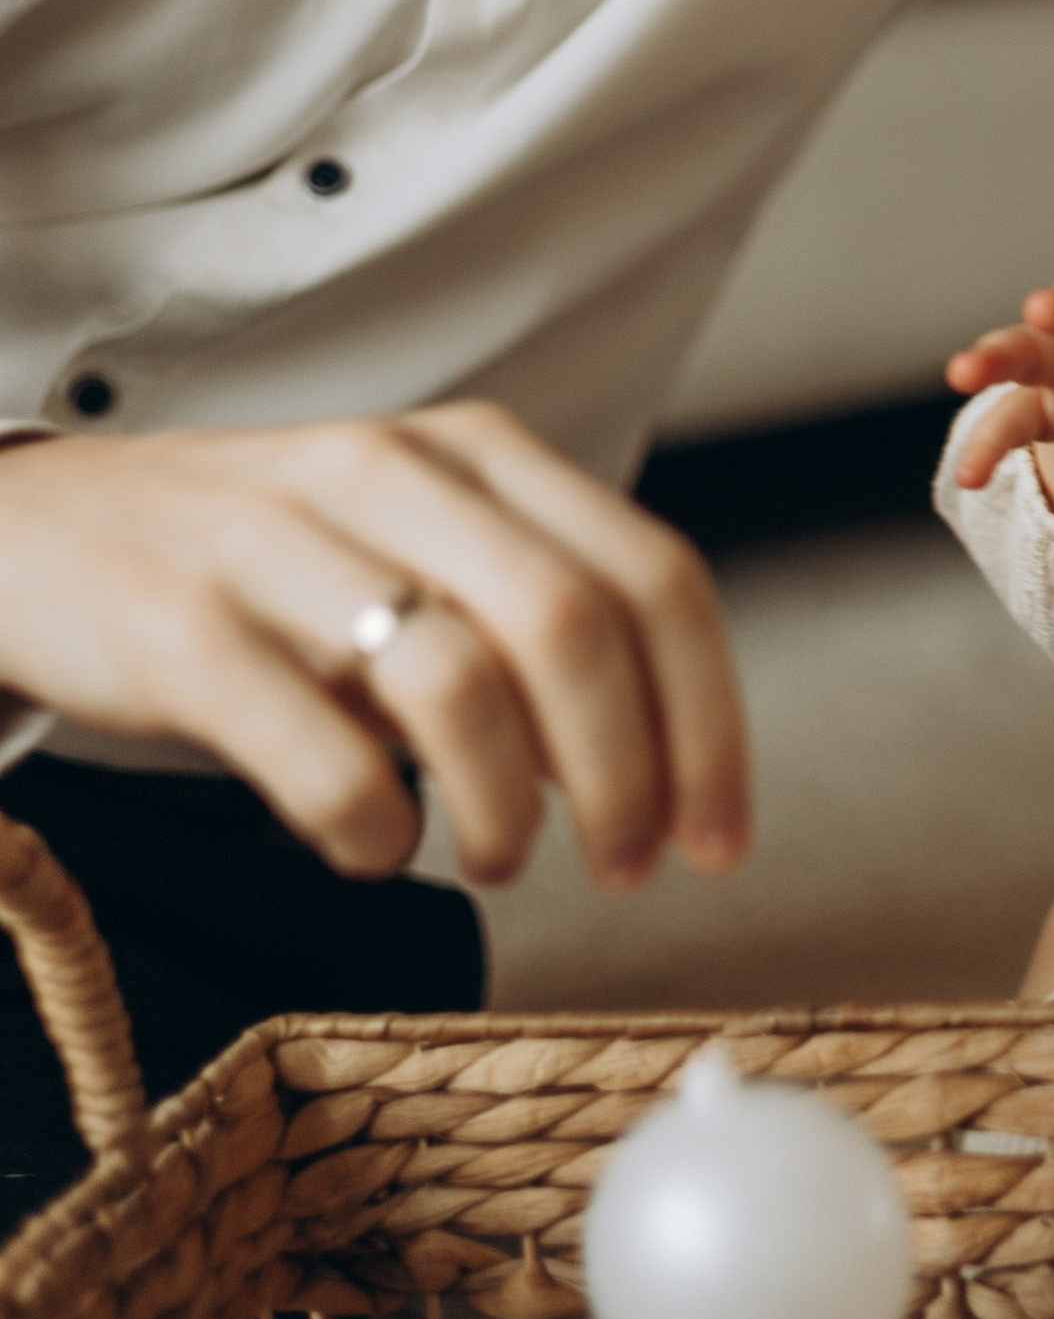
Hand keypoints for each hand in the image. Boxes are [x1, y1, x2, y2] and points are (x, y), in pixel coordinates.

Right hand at [0, 405, 747, 891]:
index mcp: (476, 451)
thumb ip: (536, 616)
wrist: (35, 530)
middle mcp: (389, 474)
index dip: (709, 722)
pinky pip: (325, 759)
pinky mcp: (181, 630)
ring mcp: (278, 544)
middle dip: (629, 778)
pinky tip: (378, 842)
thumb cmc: (264, 560)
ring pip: (460, 688)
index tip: (719, 834)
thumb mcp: (415, 541)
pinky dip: (379, 832)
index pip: (652, 577)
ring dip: (507, 814)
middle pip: (576, 630)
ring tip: (499, 858)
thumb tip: (659, 755)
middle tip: (628, 867)